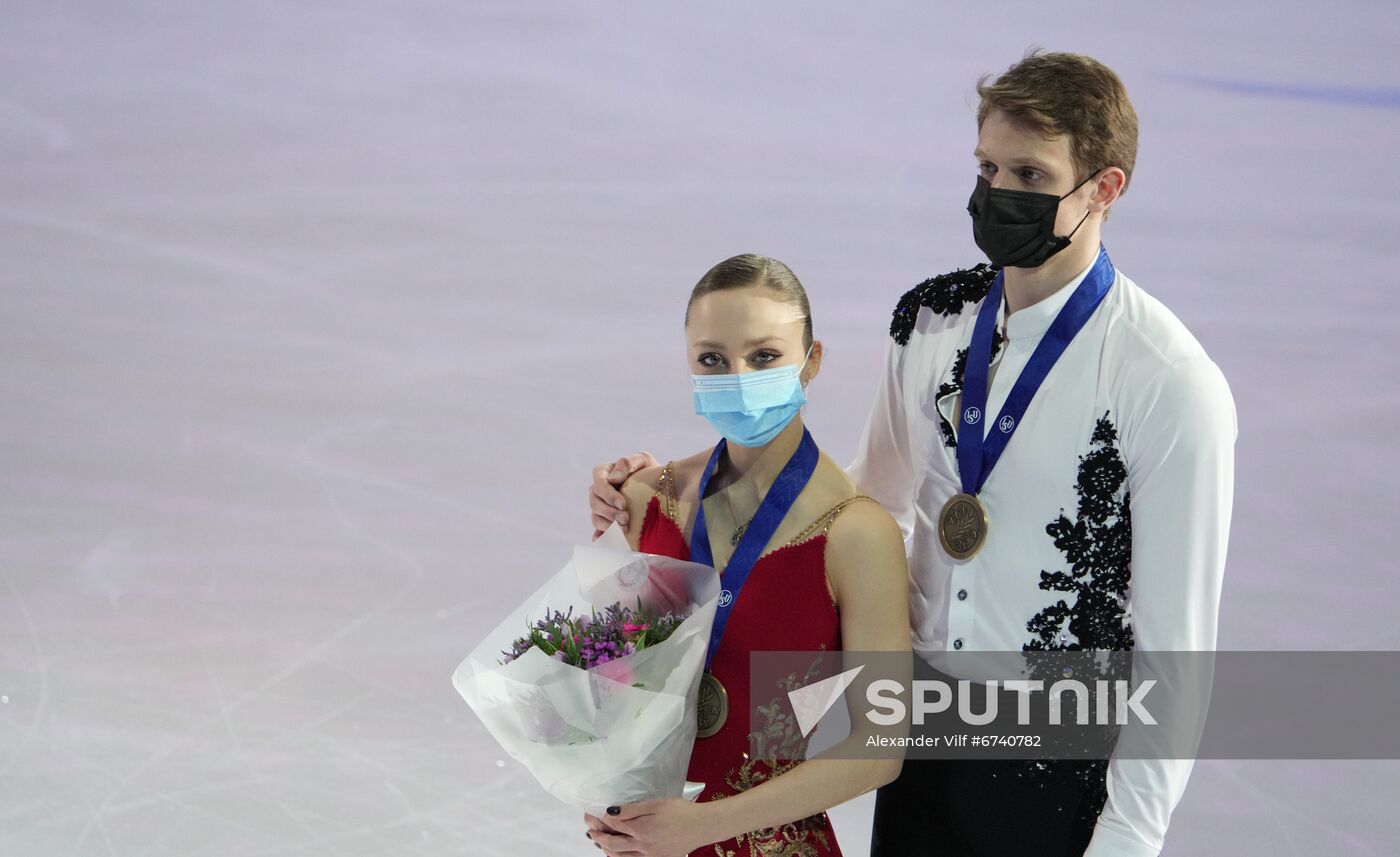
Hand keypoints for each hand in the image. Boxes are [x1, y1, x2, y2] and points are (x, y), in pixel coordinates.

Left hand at [585, 799, 707, 856]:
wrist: (701, 826)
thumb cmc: (680, 811)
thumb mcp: (655, 804)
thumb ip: (632, 809)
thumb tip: (610, 811)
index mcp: (640, 829)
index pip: (612, 824)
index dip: (599, 818)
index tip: (591, 813)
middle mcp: (641, 845)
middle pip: (612, 843)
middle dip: (598, 836)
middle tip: (589, 830)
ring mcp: (649, 855)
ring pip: (620, 856)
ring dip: (606, 849)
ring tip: (598, 842)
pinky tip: (617, 853)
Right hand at [589, 452, 657, 538]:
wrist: (662, 489)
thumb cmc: (650, 471)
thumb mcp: (643, 460)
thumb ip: (627, 463)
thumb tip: (613, 478)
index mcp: (604, 473)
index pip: (598, 482)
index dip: (607, 495)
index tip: (622, 504)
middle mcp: (599, 490)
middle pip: (595, 502)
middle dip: (609, 512)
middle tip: (625, 520)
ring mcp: (601, 507)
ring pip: (595, 517)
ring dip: (608, 525)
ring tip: (624, 529)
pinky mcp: (607, 521)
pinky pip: (599, 531)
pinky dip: (601, 537)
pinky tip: (607, 541)